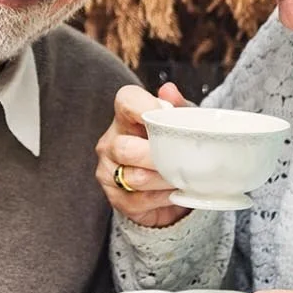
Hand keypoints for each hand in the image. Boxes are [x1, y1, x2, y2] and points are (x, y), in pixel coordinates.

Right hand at [95, 82, 192, 227]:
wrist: (166, 184)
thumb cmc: (170, 146)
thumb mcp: (179, 124)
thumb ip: (177, 107)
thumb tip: (169, 91)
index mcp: (125, 117)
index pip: (125, 102)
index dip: (145, 106)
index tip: (166, 113)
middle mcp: (110, 142)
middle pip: (126, 148)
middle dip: (158, 156)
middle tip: (182, 159)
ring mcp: (109, 171)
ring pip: (137, 178)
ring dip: (165, 180)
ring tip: (184, 178)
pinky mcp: (116, 197)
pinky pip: (140, 200)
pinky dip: (163, 198)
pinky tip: (174, 192)